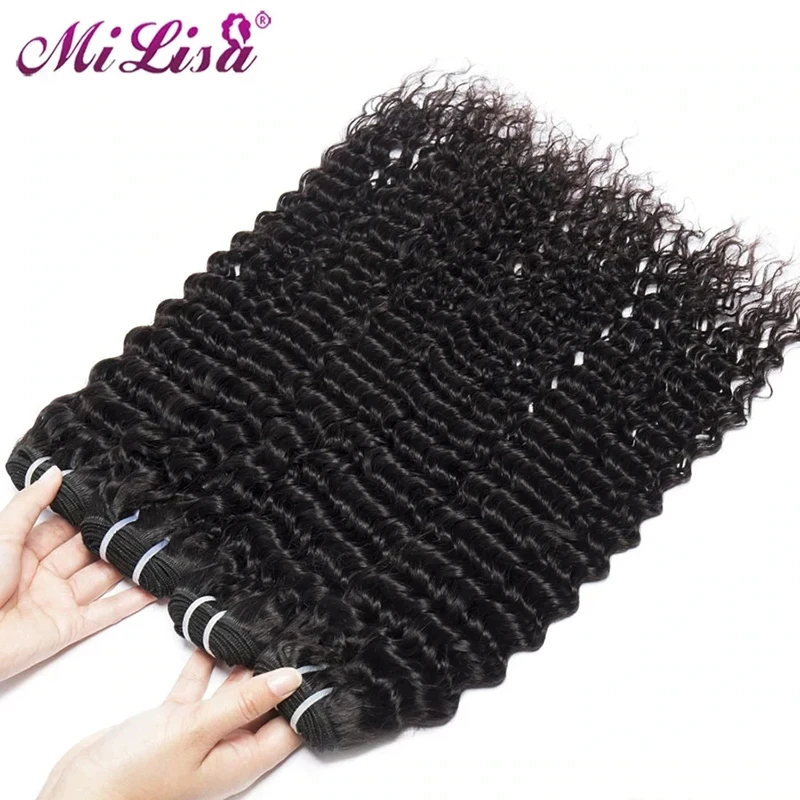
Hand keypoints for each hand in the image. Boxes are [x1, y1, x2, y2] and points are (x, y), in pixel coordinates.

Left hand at [0, 466, 153, 681]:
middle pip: (87, 552)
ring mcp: (58, 601)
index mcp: (24, 552)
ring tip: (156, 546)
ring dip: (127, 565)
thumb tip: (54, 473)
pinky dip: (131, 601)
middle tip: (143, 518)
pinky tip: (151, 588)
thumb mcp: (1, 536)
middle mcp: (44, 575)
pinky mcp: (69, 627)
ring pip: (101, 578)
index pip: (63, 528)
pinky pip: (106, 612)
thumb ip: (29, 505)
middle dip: (111, 537)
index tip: (114, 498)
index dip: (87, 515)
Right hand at [38, 651, 302, 799]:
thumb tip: (293, 678)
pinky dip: (205, 664)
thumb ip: (244, 702)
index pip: (290, 726)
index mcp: (241, 760)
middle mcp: (225, 748)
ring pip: (231, 692)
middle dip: (276, 672)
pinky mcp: (174, 721)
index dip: (306, 696)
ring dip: (241, 663)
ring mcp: (199, 734)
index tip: (320, 659)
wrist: (75, 792)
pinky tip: (214, 637)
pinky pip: (198, 687)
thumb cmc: (134, 777)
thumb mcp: (196, 732)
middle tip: (294, 631)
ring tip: (261, 626)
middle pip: (264, 705)